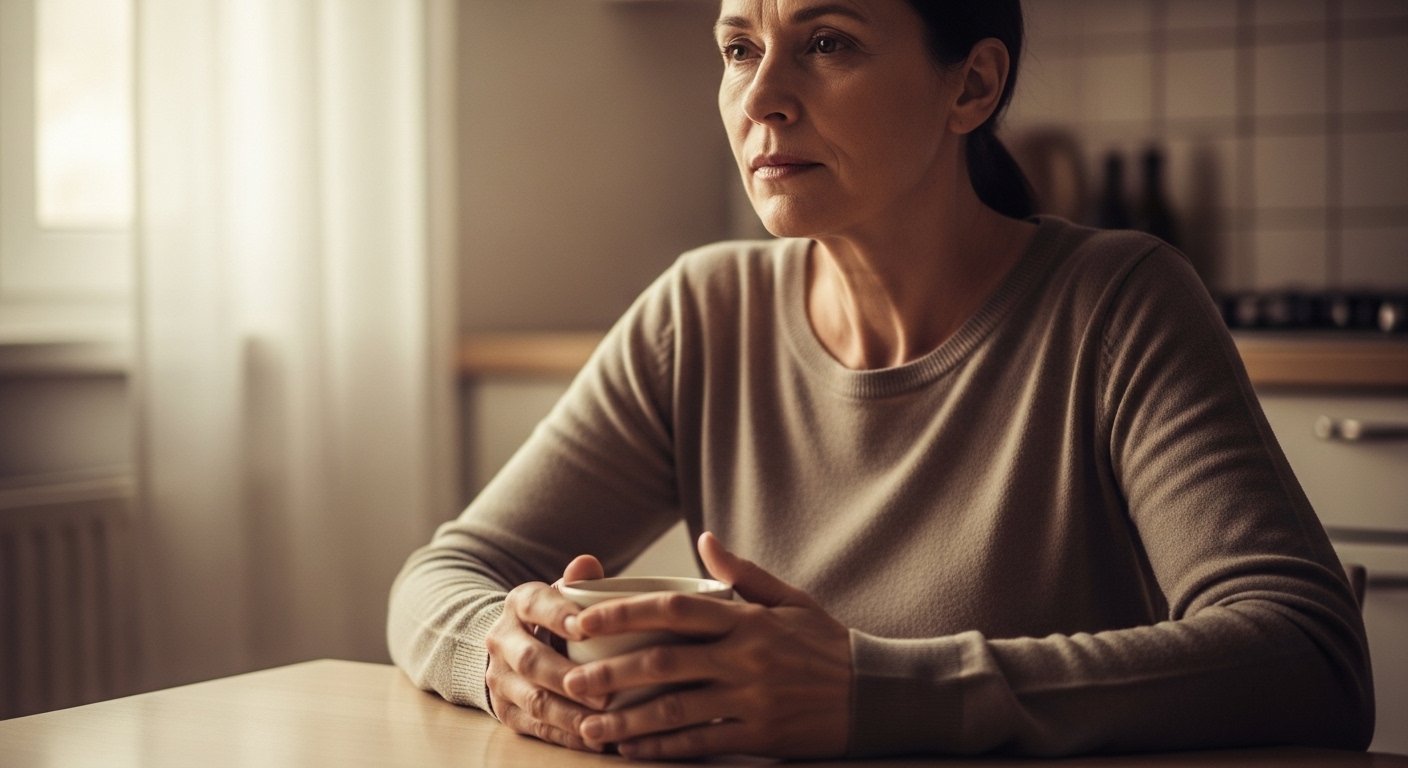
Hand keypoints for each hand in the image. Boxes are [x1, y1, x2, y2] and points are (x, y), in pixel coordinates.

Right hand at [483, 554, 607, 751]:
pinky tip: (595, 740)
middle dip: (568, 677)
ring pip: (533, 699)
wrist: (507, 646)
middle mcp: (502, 640)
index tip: (585, 628)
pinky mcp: (506, 710)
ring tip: (603, 724)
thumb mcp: (561, 594)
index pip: (536, 605)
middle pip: (532, 660)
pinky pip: (536, 727)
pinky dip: (566, 735)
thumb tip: (587, 563)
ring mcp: (500, 678)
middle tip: (606, 691)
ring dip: (570, 714)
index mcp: (519, 604)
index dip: (558, 616)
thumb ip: (578, 582)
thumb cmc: (553, 618)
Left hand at [562, 532, 852, 759]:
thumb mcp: (790, 600)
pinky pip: (701, 742)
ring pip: (674, 708)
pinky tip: (632, 750)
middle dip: (610, 672)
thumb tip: (705, 539)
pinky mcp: (760, 735)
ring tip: (589, 726)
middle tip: (569, 680)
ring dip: (626, 718)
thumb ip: (743, 573)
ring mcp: (751, 698)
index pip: (673, 609)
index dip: (622, 613)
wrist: (877, 694)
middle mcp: (744, 657)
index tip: (582, 620)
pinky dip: (662, 748)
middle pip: (662, 661)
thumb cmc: (827, 644)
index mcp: (745, 619)